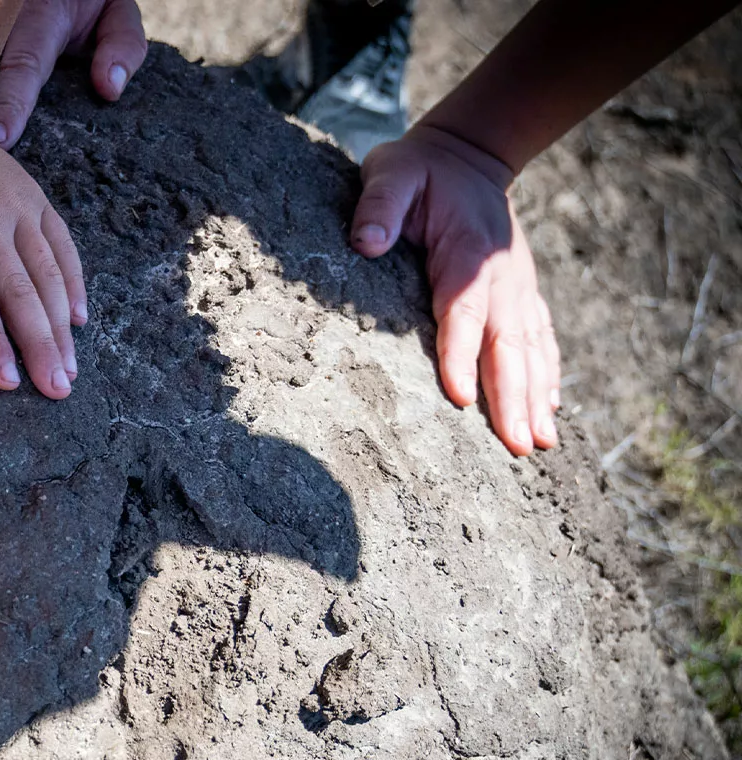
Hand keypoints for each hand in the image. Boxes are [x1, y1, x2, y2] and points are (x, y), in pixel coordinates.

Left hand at [0, 103, 85, 397]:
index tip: (6, 379)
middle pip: (20, 289)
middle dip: (40, 343)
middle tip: (56, 391)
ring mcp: (18, 204)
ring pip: (48, 272)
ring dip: (61, 325)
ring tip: (69, 373)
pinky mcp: (35, 199)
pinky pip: (61, 245)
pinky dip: (73, 283)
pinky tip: (78, 323)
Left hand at [351, 124, 559, 455]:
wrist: (467, 155)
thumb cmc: (418, 170)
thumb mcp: (390, 173)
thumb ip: (378, 206)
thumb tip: (365, 243)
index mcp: (467, 254)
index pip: (462, 313)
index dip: (461, 356)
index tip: (462, 399)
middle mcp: (502, 278)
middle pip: (507, 345)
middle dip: (514, 398)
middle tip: (520, 446)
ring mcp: (517, 287)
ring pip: (531, 350)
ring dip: (537, 397)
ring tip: (541, 444)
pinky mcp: (522, 293)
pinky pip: (540, 339)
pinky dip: (548, 375)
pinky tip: (552, 410)